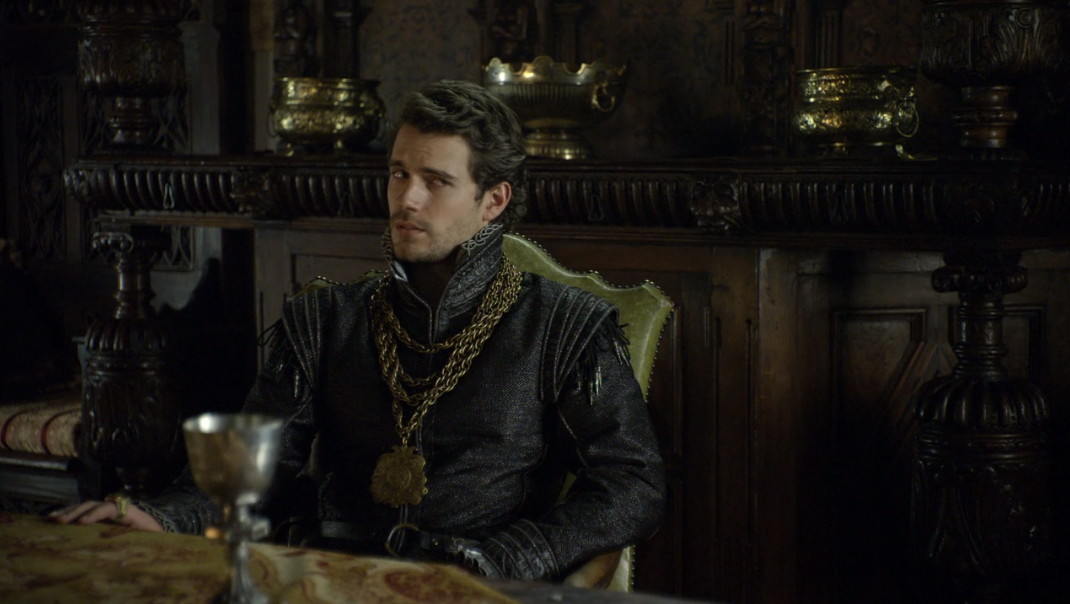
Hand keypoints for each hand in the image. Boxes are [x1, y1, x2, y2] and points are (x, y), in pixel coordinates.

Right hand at [47, 499, 163, 531]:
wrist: (155, 527)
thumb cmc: (153, 535)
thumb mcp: (151, 537)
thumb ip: (144, 538)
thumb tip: (136, 547)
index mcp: (130, 512)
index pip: (110, 508)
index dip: (96, 514)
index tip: (82, 523)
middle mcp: (116, 507)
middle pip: (94, 505)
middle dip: (76, 512)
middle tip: (60, 521)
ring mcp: (107, 509)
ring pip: (85, 506)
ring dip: (68, 512)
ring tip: (52, 518)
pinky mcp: (100, 514)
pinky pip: (83, 511)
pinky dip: (68, 513)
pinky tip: (53, 518)